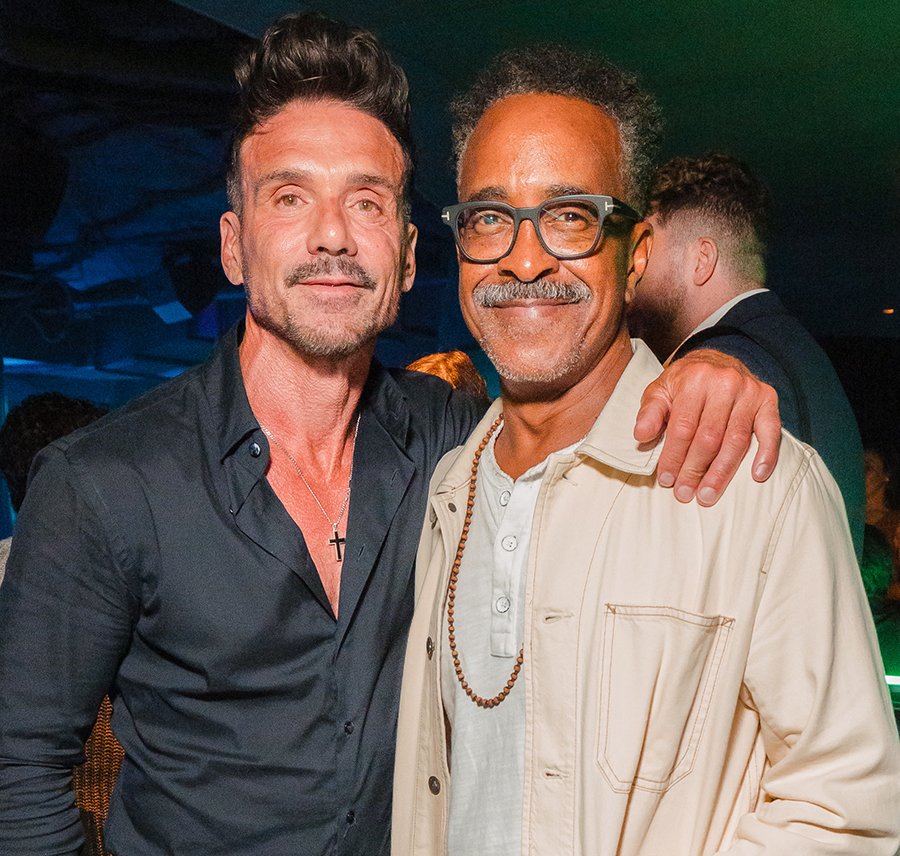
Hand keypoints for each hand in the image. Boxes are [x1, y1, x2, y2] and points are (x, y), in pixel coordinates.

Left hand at [634, 349, 780, 504]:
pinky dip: (766, 455)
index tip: (666, 479)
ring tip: (708, 495)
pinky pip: (771, 431)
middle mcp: (724, 383)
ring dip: (722, 472)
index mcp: (694, 379)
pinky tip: (756, 476)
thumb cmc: (684, 382)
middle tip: (684, 493)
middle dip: (695, 469)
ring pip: (736, 440)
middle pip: (709, 437)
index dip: (673, 457)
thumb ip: (650, 413)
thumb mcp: (660, 390)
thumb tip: (641, 436)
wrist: (716, 359)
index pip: (682, 427)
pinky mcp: (768, 399)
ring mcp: (749, 391)